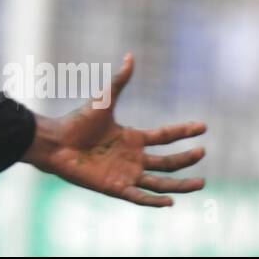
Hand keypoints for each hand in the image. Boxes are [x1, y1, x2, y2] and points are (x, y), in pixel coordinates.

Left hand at [22, 53, 205, 206]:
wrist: (55, 142)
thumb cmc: (77, 122)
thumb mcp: (104, 101)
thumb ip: (119, 81)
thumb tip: (130, 56)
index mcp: (133, 138)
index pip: (166, 136)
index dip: (184, 131)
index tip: (203, 126)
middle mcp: (134, 158)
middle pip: (168, 162)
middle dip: (187, 159)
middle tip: (203, 151)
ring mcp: (126, 174)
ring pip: (161, 183)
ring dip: (181, 185)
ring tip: (201, 183)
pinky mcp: (115, 187)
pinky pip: (139, 197)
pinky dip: (155, 201)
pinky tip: (170, 202)